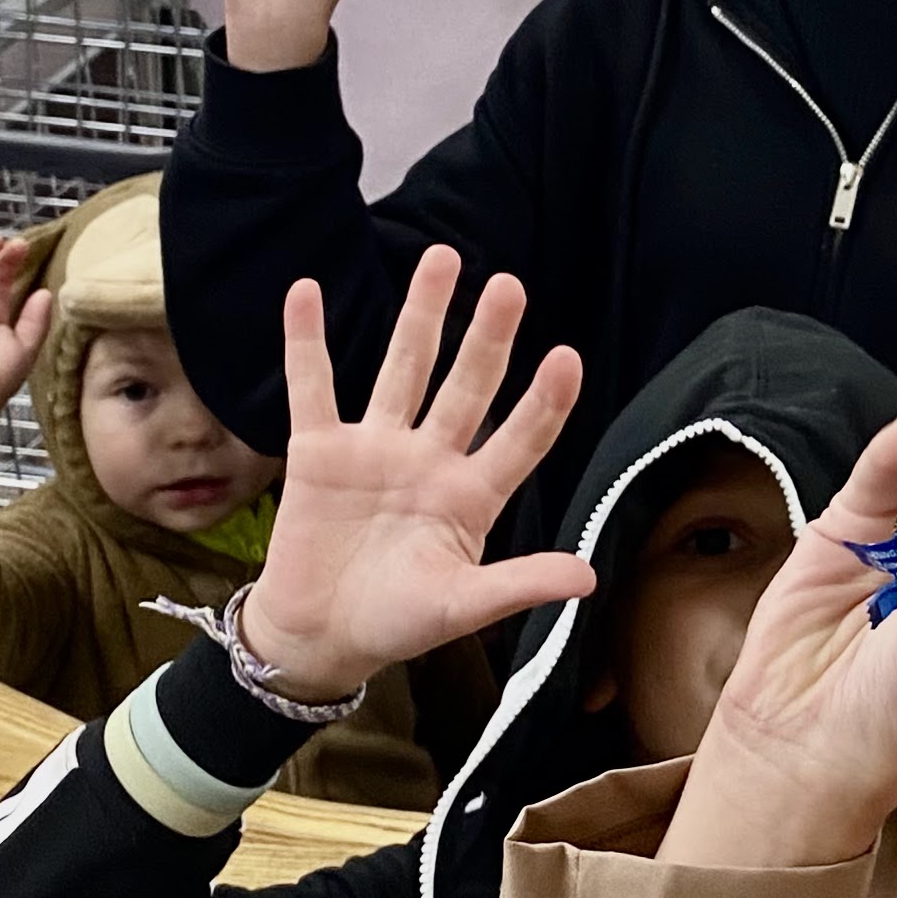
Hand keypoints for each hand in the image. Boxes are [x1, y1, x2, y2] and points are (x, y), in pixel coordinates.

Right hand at [234, 252, 591, 704]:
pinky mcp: (318, 452)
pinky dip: (307, 342)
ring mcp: (374, 450)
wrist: (318, 638)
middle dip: (488, 337)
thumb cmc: (395, 624)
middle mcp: (429, 460)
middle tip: (511, 286)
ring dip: (420, 316)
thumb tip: (589, 578)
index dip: (544, 403)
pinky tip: (307, 292)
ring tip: (442, 258)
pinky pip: (312, 387)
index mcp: (470, 495)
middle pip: (466, 386)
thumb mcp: (461, 608)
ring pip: (403, 369)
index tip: (567, 359)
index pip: (520, 439)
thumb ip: (518, 585)